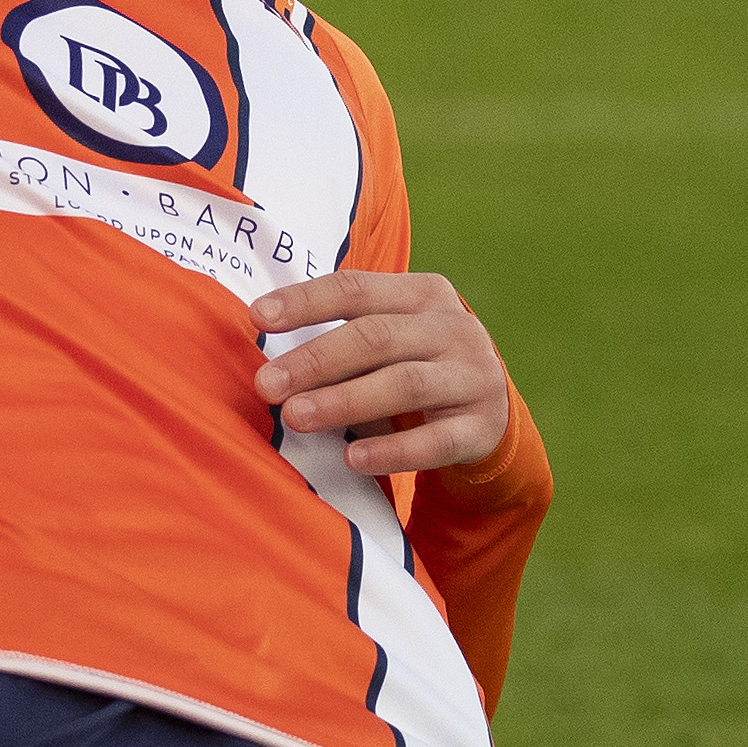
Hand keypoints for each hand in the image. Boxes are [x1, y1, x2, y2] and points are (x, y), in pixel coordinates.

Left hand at [250, 270, 512, 480]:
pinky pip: (436, 441)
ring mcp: (472, 377)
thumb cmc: (416, 363)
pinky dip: (392, 451)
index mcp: (423, 293)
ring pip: (405, 384)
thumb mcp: (393, 335)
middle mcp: (453, 328)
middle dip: (315, 360)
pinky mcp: (482, 427)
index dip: (306, 301)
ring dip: (345, 401)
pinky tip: (352, 458)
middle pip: (376, 337)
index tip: (257, 317)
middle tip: (266, 384)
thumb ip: (344, 333)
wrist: (490, 411)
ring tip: (296, 417)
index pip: (357, 289)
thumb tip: (263, 347)